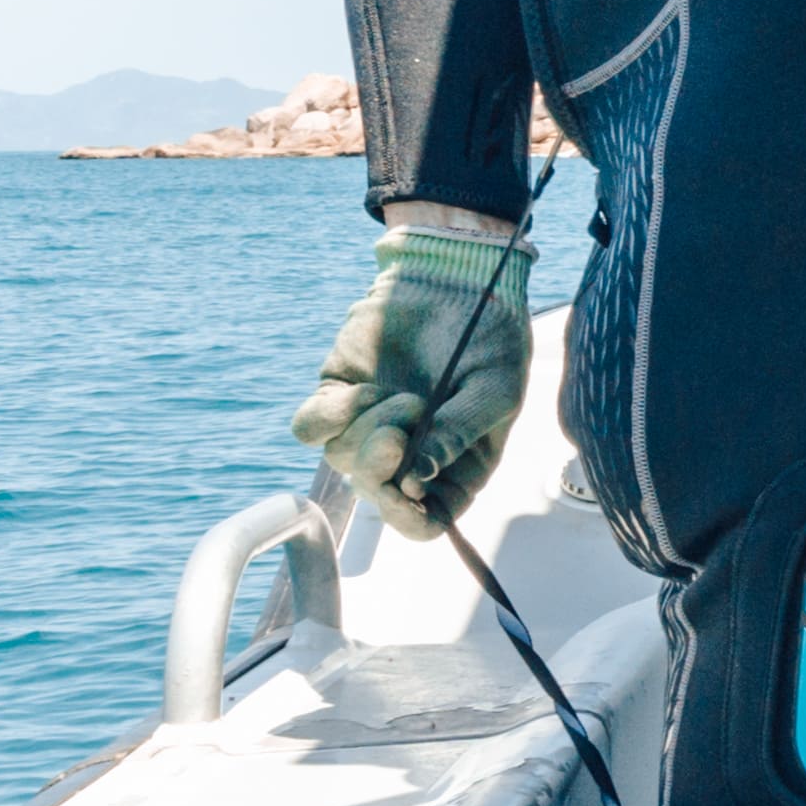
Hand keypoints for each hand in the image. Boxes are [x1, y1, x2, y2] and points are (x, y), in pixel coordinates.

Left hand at [287, 230, 528, 535]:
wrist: (455, 282)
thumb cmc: (491, 339)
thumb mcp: (495, 389)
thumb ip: (460, 433)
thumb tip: (417, 480)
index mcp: (453, 469)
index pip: (422, 523)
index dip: (408, 517)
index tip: (405, 488)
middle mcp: (407, 457)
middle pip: (373, 493)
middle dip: (382, 465)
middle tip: (406, 420)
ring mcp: (367, 429)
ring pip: (340, 459)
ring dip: (371, 428)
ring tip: (406, 394)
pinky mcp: (338, 397)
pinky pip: (309, 428)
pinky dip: (330, 415)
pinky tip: (363, 390)